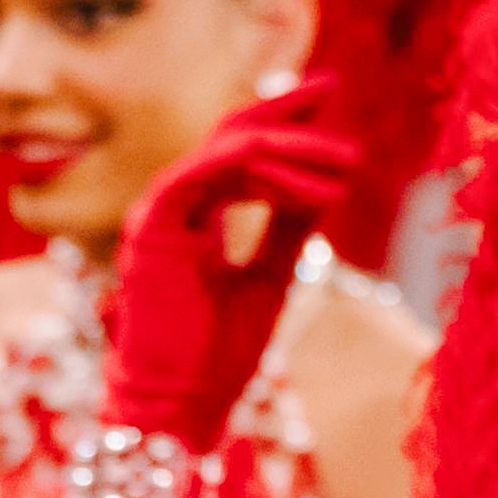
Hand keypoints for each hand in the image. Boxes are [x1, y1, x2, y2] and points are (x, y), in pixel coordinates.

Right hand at [106, 85, 359, 441]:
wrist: (176, 409)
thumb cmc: (215, 359)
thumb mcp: (270, 280)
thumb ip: (288, 229)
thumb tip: (324, 186)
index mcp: (194, 222)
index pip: (238, 157)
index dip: (282, 127)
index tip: (328, 105)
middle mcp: (172, 210)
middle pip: (228, 138)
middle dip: (282, 113)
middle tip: (330, 88)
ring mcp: (157, 216)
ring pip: (224, 153)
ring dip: (289, 149)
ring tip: (344, 158)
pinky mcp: (152, 227)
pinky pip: (203, 174)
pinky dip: (251, 164)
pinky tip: (297, 169)